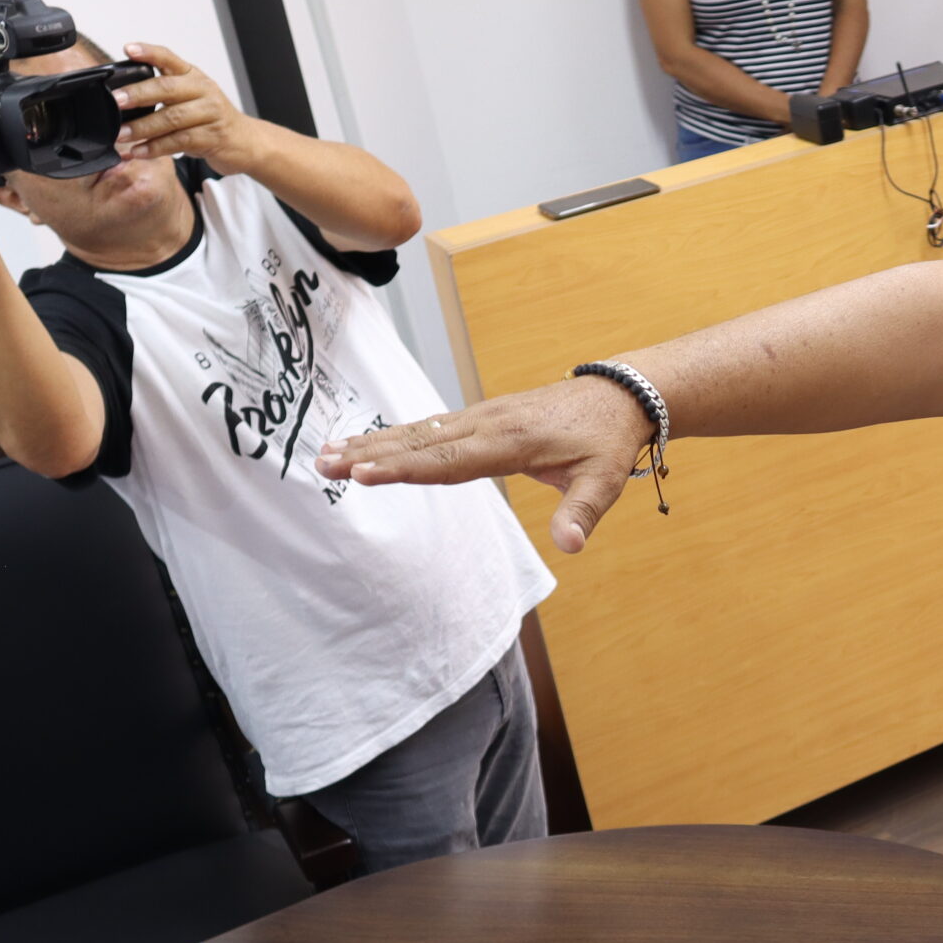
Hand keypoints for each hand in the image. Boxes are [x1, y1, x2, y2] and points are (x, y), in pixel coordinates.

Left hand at [109, 43, 267, 172]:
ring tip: (121, 135)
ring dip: (143, 127)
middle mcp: (203, 90)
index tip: (129, 49)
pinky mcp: (213, 137)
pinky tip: (139, 151)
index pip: (169, 58)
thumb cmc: (211, 119)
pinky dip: (155, 148)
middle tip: (116, 100)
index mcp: (193, 76)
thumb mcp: (191, 98)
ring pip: (172, 118)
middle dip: (138, 94)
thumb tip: (122, 95)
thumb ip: (164, 93)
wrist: (246, 142)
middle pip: (167, 88)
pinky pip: (179, 142)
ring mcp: (211, 113)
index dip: (149, 52)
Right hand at [317, 376, 656, 552]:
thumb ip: (583, 512)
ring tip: (327, 455)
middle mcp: (487, 423)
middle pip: (419, 442)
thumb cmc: (608, 441)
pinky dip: (394, 435)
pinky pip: (429, 426)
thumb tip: (569, 546)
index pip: (449, 460)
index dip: (406, 469)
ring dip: (372, 443)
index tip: (365, 476)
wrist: (619, 396)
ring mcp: (481, 416)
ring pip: (417, 431)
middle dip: (370, 455)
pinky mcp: (480, 417)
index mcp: (511, 440)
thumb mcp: (604, 480)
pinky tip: (366, 444)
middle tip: (324, 466)